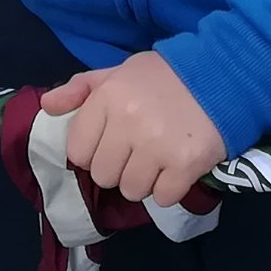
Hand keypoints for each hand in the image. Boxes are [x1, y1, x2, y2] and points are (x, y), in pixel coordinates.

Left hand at [40, 51, 225, 206]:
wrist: (223, 74)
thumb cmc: (164, 75)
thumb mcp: (119, 72)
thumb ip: (81, 89)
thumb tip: (47, 106)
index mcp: (108, 97)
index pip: (78, 150)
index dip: (93, 150)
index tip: (112, 141)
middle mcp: (128, 122)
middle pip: (103, 175)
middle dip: (118, 167)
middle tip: (139, 150)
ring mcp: (157, 146)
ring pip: (131, 190)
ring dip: (144, 180)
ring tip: (159, 157)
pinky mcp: (186, 164)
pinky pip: (162, 198)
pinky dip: (169, 188)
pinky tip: (177, 166)